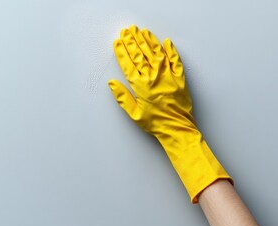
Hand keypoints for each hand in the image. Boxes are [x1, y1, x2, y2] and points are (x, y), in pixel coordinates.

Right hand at [108, 25, 196, 140]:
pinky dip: (171, 50)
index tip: (117, 42)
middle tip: (127, 31)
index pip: (128, 64)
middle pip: (141, 54)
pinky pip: (175, 60)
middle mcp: (153, 77)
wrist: (177, 128)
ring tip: (142, 31)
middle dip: (132, 41)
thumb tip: (112, 83)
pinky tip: (166, 42)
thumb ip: (122, 97)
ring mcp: (167, 76)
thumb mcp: (134, 114)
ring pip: (156, 53)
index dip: (122, 51)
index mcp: (141, 86)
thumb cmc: (155, 123)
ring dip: (148, 41)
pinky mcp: (179, 78)